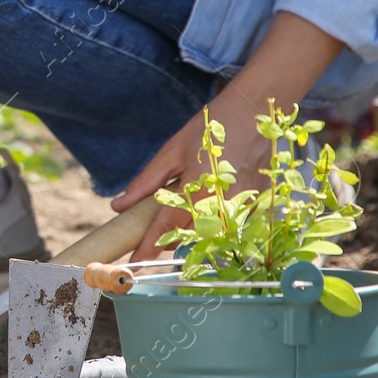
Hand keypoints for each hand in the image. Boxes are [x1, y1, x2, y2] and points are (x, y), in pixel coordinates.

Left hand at [111, 11, 345, 260]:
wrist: (257, 114)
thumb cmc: (210, 128)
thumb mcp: (172, 151)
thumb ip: (147, 182)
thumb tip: (119, 205)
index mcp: (197, 189)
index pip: (167, 227)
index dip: (149, 246)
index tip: (134, 263)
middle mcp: (222, 205)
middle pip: (189, 237)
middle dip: (169, 243)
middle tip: (151, 242)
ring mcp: (243, 209)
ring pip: (211, 236)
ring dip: (193, 236)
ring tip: (183, 222)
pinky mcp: (258, 208)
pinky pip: (232, 227)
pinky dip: (217, 225)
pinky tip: (211, 211)